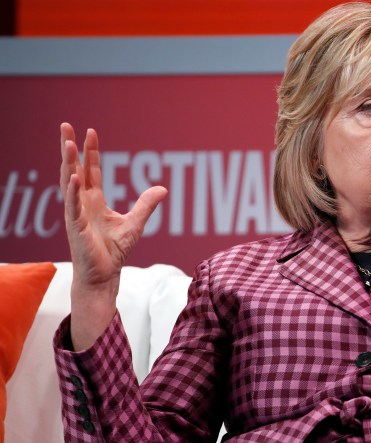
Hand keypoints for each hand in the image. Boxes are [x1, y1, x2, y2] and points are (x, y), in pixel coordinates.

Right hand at [60, 123, 166, 348]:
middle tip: (66, 125)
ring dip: (68, 162)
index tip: (91, 131)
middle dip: (71, 148)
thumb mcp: (135, 223)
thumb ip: (146, 204)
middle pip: (74, 169)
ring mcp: (76, 214)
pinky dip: (72, 191)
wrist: (104, 275)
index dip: (90, 152)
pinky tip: (73, 176)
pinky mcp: (76, 228)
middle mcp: (82, 204)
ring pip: (69, 183)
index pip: (91, 170)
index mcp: (94, 201)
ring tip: (68, 143)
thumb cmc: (114, 251)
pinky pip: (72, 206)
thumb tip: (163, 189)